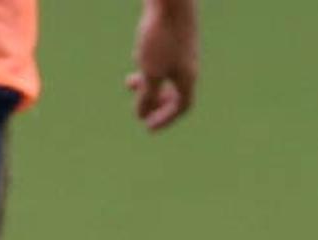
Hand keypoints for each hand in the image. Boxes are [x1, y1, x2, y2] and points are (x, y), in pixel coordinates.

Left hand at [126, 0, 197, 131]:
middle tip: (139, 109)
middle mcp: (189, 65)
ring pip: (168, 74)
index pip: (181, 107)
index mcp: (187, 78)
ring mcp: (183, 49)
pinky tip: (138, 55)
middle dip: (156, 102)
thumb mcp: (150, 72)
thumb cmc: (161, 36)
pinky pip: (165, 57)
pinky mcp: (175, 34)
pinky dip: (152, 64)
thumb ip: (146, 95)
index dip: (165, 119)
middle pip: (175, 92)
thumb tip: (141, 114)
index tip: (147, 127)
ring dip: (149, 82)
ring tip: (128, 81)